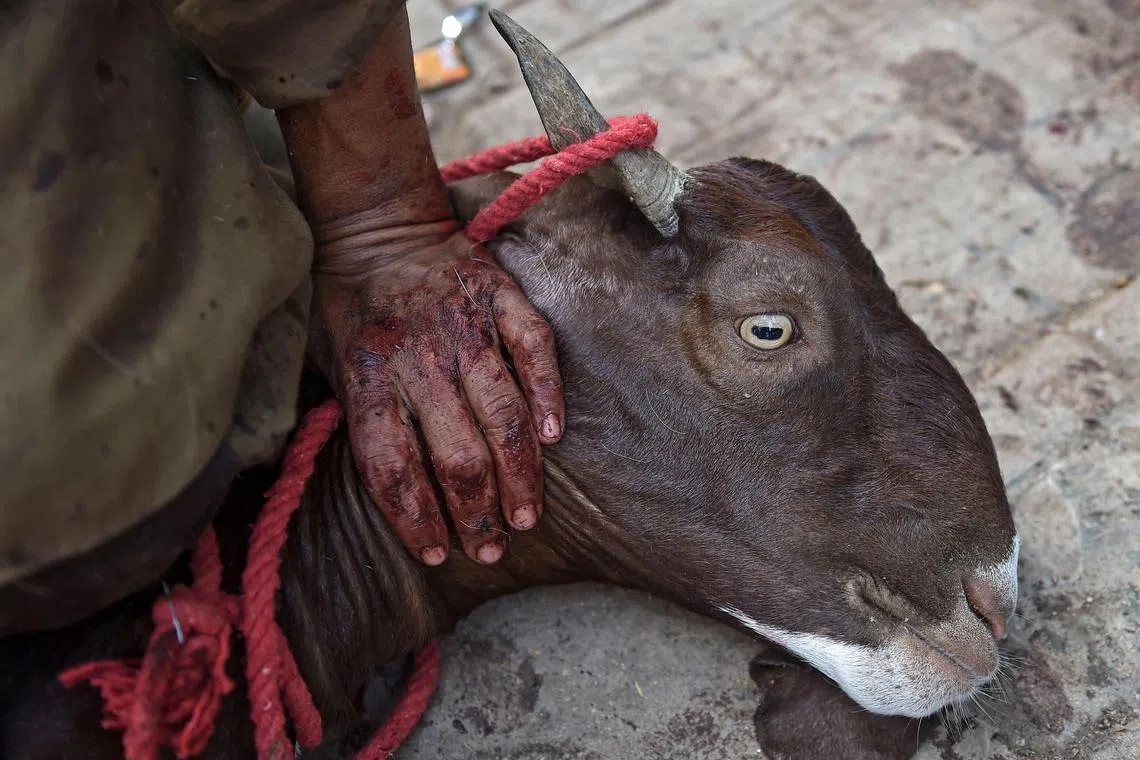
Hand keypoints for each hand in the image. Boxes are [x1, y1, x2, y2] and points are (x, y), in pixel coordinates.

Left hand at [309, 219, 563, 565]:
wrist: (377, 227)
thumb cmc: (348, 306)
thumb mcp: (327, 364)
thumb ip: (354, 419)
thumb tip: (387, 486)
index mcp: (369, 380)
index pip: (393, 469)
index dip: (416, 521)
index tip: (436, 555)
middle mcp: (420, 362)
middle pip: (457, 457)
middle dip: (477, 514)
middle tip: (491, 546)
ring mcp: (465, 330)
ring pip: (502, 417)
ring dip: (519, 476)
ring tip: (525, 516)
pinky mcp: (500, 300)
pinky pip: (533, 351)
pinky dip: (548, 394)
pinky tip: (553, 436)